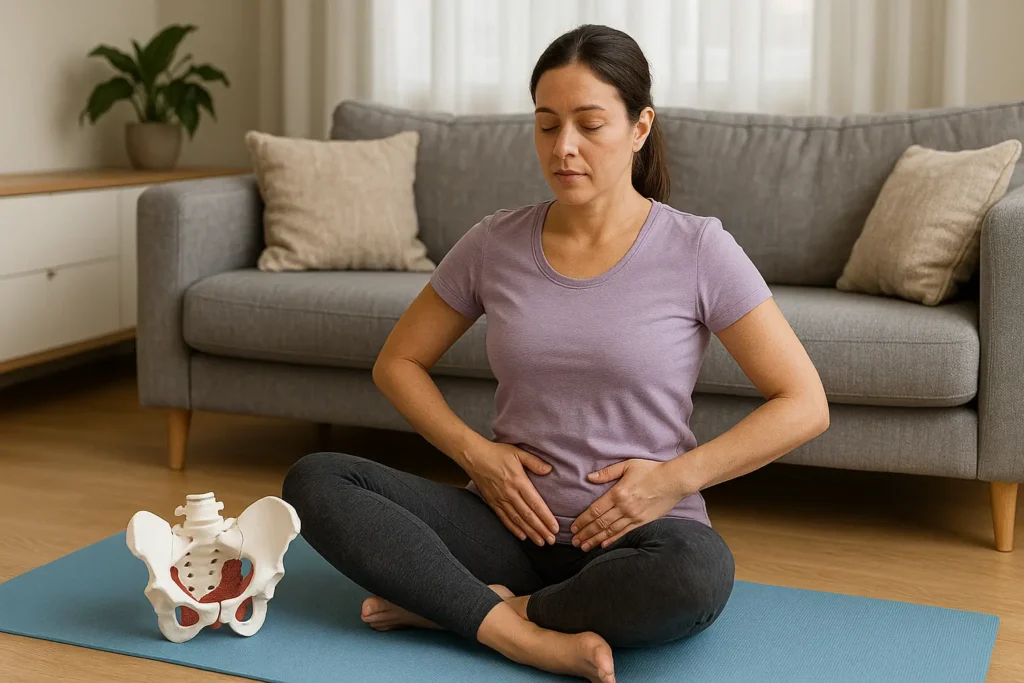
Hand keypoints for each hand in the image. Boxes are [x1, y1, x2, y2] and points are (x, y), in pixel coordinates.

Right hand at [464, 441, 559, 545]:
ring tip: (540, 542)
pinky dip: (513, 529)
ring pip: (517, 520)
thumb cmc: (497, 453)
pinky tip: (522, 536)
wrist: (473, 457)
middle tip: (552, 540)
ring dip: (530, 532)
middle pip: (528, 515)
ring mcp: (500, 500)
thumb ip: (534, 462)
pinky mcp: (492, 502)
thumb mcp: (518, 453)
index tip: (555, 528)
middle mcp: (510, 493)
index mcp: (518, 481)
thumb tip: (549, 470)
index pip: (535, 503)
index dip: (546, 517)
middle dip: (541, 529)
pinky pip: (504, 519)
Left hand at [570, 459, 684, 550]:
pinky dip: (612, 540)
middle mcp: (624, 507)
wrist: (674, 481)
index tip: (573, 527)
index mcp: (618, 493)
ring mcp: (634, 516)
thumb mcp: (627, 465)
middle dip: (585, 533)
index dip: (582, 520)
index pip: (595, 511)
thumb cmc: (650, 470)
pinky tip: (603, 545)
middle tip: (574, 541)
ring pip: (610, 531)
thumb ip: (607, 473)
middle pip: (600, 524)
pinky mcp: (642, 522)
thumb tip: (589, 477)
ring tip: (584, 547)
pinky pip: (624, 533)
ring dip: (595, 540)